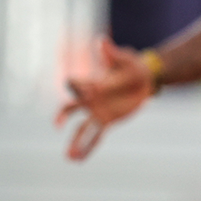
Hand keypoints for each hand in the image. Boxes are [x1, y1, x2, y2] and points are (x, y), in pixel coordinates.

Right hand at [55, 36, 154, 160]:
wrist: (144, 78)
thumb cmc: (132, 65)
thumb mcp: (124, 59)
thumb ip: (112, 53)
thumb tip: (102, 41)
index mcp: (92, 82)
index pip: (77, 86)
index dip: (78, 88)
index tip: (88, 91)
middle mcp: (90, 99)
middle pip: (71, 108)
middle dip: (63, 115)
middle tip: (56, 124)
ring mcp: (97, 111)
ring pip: (81, 128)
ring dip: (74, 141)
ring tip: (68, 156)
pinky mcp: (106, 121)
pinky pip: (95, 136)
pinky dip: (88, 147)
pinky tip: (78, 159)